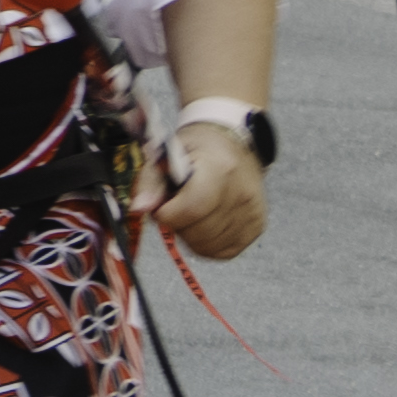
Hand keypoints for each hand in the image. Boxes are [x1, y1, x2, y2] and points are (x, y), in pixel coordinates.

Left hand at [153, 113, 269, 264]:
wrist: (230, 145)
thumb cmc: (195, 150)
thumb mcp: (166, 156)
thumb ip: (150, 183)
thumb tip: (139, 209)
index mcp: (219, 169)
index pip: (192, 208)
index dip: (168, 214)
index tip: (161, 206)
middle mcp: (241, 193)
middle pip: (199, 232)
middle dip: (177, 225)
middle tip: (175, 208)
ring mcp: (253, 212)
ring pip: (209, 246)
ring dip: (190, 236)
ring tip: (190, 213)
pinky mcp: (257, 226)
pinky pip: (223, 251)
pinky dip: (206, 244)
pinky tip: (203, 224)